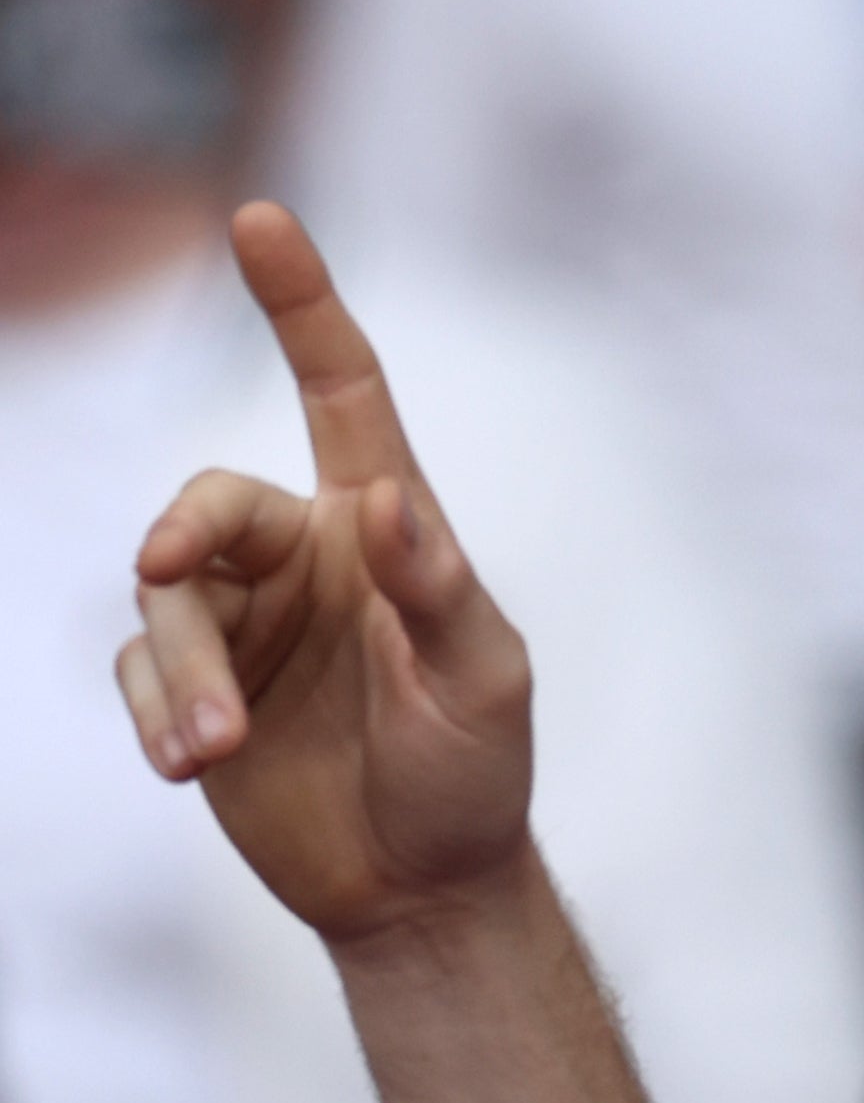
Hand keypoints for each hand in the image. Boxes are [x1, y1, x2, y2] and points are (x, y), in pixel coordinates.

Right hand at [116, 203, 535, 946]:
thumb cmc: (474, 770)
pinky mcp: (195, 691)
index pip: (341, 390)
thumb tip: (386, 501)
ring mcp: (245, 622)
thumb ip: (438, 589)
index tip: (259, 216)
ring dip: (182, 672)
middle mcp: (308, 554)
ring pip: (164, 600)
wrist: (422, 885)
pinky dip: (157, 713)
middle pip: (211, 500)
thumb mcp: (484, 682)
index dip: (301, 304)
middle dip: (180, 530)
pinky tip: (190, 767)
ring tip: (212, 751)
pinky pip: (140, 673)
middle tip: (162, 571)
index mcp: (387, 523)